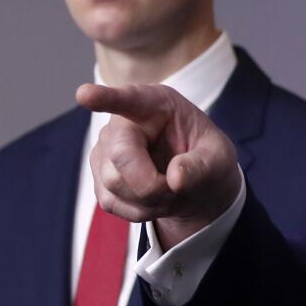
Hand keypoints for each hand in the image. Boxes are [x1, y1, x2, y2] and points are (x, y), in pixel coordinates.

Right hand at [76, 83, 241, 248]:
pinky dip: (139, 211)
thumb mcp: (219, 159)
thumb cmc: (207, 160)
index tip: (86, 95)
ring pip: (113, 184)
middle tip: (177, 187)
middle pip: (120, 157)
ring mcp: (105, 150)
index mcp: (156, 104)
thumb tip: (175, 178)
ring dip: (149, 199)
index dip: (105, 98)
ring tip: (170, 190)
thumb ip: (202, 166)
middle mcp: (123, 123)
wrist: (196, 186)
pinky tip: (155, 200)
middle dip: (150, 184)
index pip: (128, 99)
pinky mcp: (99, 177)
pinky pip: (111, 203)